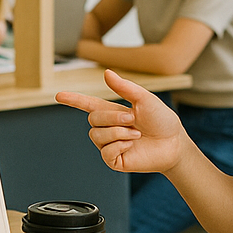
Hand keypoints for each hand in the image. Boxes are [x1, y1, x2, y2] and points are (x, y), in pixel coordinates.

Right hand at [56, 69, 187, 174]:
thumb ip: (124, 87)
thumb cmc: (161, 120)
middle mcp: (109, 128)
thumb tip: (107, 73)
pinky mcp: (114, 160)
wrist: (173, 143)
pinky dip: (119, 145)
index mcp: (113, 111)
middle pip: (92, 119)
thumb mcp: (144, 99)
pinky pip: (106, 152)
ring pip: (97, 135)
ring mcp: (110, 144)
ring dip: (118, 132)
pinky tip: (131, 145)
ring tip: (136, 133)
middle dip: (112, 117)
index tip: (59, 95)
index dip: (73, 100)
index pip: (87, 105)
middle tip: (133, 119)